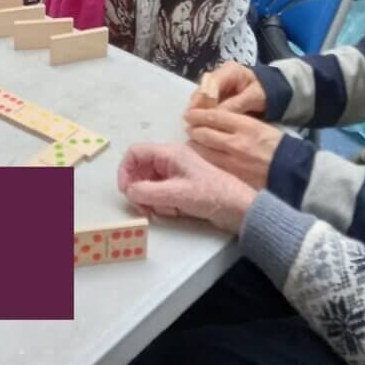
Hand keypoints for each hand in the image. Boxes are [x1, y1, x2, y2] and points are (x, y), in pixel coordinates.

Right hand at [117, 143, 256, 232]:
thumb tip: (129, 192)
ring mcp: (175, 174)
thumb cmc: (211, 195)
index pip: (135, 153)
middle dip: (138, 189)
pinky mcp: (181, 187)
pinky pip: (161, 193)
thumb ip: (148, 192)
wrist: (239, 208)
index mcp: (169, 153)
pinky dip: (161, 203)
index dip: (125, 170)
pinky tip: (174, 211)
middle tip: (144, 209)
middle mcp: (170, 160)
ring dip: (151, 199)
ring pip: (149, 184)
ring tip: (166, 210)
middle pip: (140, 170)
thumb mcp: (177, 194)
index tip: (126, 191)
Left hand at [183, 108, 283, 189]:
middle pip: (203, 132)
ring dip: (194, 144)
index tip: (190, 114)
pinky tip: (200, 157)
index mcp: (244, 125)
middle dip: (193, 129)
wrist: (292, 171)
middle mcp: (235, 142)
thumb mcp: (258, 126)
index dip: (198, 115)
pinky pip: (210, 165)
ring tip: (192, 141)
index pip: (213, 116)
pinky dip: (202, 159)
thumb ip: (236, 122)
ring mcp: (232, 161)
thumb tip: (213, 119)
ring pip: (203, 150)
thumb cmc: (276, 145)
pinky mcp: (232, 176)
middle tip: (189, 127)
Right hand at [185, 62, 266, 116]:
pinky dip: (203, 111)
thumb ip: (236, 105)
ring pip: (201, 95)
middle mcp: (219, 74)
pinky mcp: (216, 91)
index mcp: (230, 70)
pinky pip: (205, 101)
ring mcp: (216, 82)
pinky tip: (201, 122)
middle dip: (197, 106)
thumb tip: (218, 116)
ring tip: (194, 124)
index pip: (211, 84)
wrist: (273, 89)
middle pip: (202, 89)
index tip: (200, 116)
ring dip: (198, 109)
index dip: (204, 100)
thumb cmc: (265, 91)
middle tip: (192, 122)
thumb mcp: (254, 97)